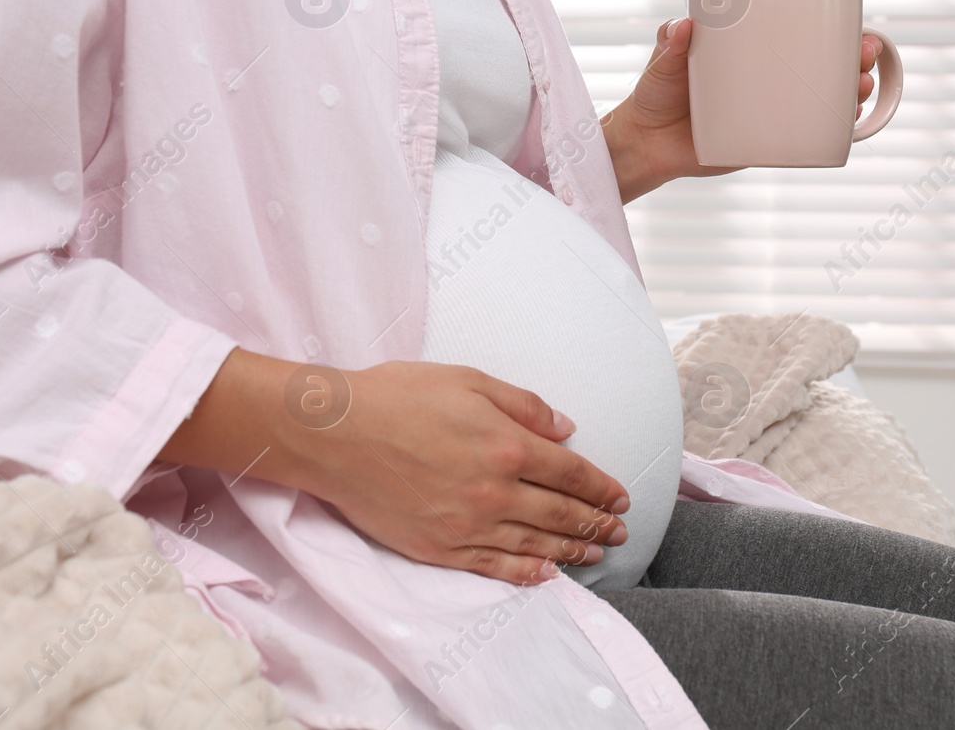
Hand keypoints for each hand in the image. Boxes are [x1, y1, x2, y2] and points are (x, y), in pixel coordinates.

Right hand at [296, 362, 629, 584]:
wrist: (334, 433)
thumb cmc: (397, 395)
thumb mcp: (467, 380)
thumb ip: (522, 405)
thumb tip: (564, 428)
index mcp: (507, 445)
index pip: (571, 473)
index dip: (601, 487)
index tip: (619, 496)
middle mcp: (495, 491)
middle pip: (561, 513)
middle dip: (596, 523)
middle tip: (620, 531)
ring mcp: (467, 525)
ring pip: (535, 544)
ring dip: (572, 550)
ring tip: (597, 553)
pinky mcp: (439, 548)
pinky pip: (494, 566)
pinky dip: (526, 573)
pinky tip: (546, 574)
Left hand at [601, 20, 882, 202]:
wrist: (643, 144)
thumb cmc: (654, 94)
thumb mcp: (662, 62)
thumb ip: (668, 43)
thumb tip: (680, 27)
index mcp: (750, 55)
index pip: (799, 39)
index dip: (834, 35)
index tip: (856, 31)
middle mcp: (765, 83)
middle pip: (821, 70)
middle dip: (853, 63)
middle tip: (863, 60)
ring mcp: (766, 113)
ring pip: (819, 104)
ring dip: (850, 97)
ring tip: (861, 90)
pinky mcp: (760, 143)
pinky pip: (801, 140)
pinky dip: (827, 134)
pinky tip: (847, 127)